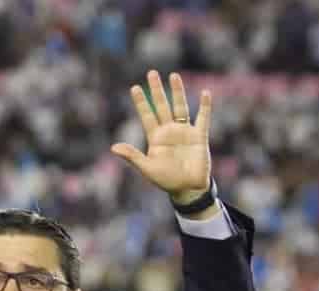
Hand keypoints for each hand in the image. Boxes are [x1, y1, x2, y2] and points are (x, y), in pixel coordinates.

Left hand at [111, 71, 211, 204]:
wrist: (188, 189)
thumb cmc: (166, 180)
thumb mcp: (147, 168)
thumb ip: (132, 156)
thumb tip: (113, 148)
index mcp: (155, 138)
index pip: (147, 116)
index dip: (141, 102)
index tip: (135, 88)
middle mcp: (169, 131)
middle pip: (162, 106)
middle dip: (156, 90)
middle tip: (151, 73)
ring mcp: (184, 132)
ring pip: (180, 107)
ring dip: (177, 92)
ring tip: (173, 75)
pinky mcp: (199, 136)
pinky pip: (203, 118)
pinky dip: (205, 106)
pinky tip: (205, 93)